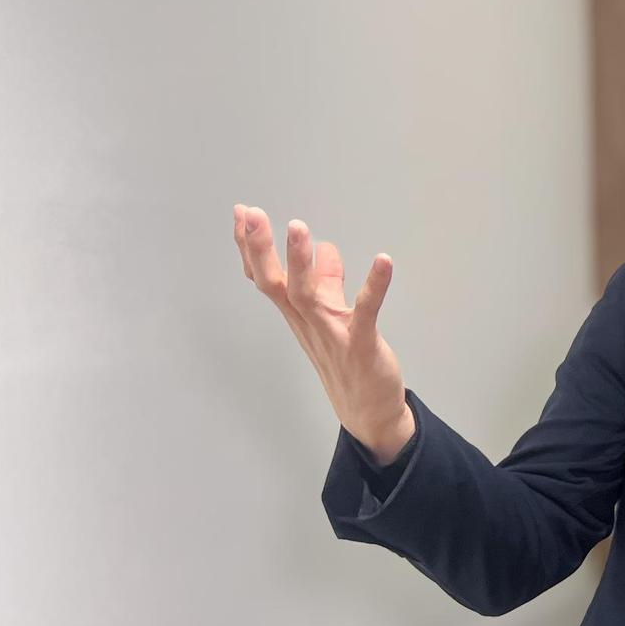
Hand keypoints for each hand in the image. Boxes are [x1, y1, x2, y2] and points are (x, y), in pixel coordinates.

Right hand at [233, 204, 413, 461]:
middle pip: (274, 283)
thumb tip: (325, 249)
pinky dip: (373, 285)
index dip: (251, 248)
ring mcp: (331, 333)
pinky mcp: (360, 343)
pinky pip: (365, 311)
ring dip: (300, 261)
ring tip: (297, 227)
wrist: (368, 411)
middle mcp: (308, 323)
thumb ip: (328, 283)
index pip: (266, 278)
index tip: (241, 214)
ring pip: (306, 295)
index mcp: (298, 315)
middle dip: (260, 249)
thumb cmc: (348, 362)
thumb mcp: (332, 316)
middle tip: (252, 214)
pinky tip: (383, 260)